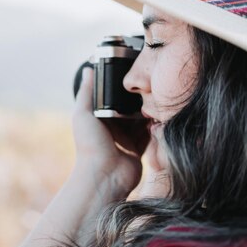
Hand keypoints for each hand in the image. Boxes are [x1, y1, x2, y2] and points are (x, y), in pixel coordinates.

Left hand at [72, 67, 149, 194]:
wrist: (104, 177)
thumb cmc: (90, 146)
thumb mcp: (83, 114)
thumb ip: (87, 92)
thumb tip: (88, 69)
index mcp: (99, 118)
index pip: (112, 98)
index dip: (123, 87)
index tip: (135, 74)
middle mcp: (112, 127)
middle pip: (129, 108)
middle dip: (139, 99)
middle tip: (153, 85)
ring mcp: (126, 138)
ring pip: (142, 120)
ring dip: (149, 111)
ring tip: (161, 97)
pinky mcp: (138, 150)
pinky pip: (150, 135)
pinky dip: (156, 127)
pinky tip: (163, 116)